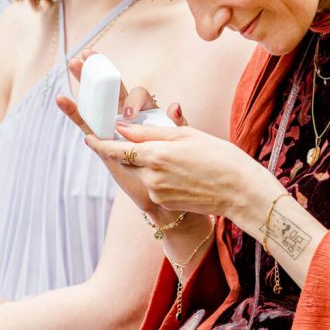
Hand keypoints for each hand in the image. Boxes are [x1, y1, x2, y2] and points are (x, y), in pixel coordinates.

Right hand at [56, 49, 186, 214]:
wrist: (164, 196)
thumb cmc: (174, 167)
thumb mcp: (179, 142)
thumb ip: (177, 123)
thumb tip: (174, 104)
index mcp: (147, 116)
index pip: (139, 97)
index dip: (134, 97)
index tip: (132, 113)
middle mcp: (127, 120)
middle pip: (113, 90)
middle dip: (102, 71)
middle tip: (88, 54)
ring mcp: (112, 129)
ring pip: (98, 101)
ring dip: (86, 82)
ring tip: (74, 63)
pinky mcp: (101, 143)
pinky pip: (86, 124)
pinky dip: (75, 112)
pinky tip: (63, 99)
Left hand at [86, 121, 281, 226]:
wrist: (239, 190)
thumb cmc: (219, 156)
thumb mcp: (187, 135)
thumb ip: (152, 131)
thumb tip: (125, 127)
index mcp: (155, 153)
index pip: (117, 148)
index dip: (101, 143)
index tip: (89, 137)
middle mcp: (151, 175)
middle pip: (127, 161)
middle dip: (124, 151)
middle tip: (130, 140)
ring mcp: (158, 192)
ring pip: (141, 173)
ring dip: (147, 164)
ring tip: (174, 157)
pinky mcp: (165, 203)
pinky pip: (155, 186)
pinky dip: (160, 177)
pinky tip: (182, 173)